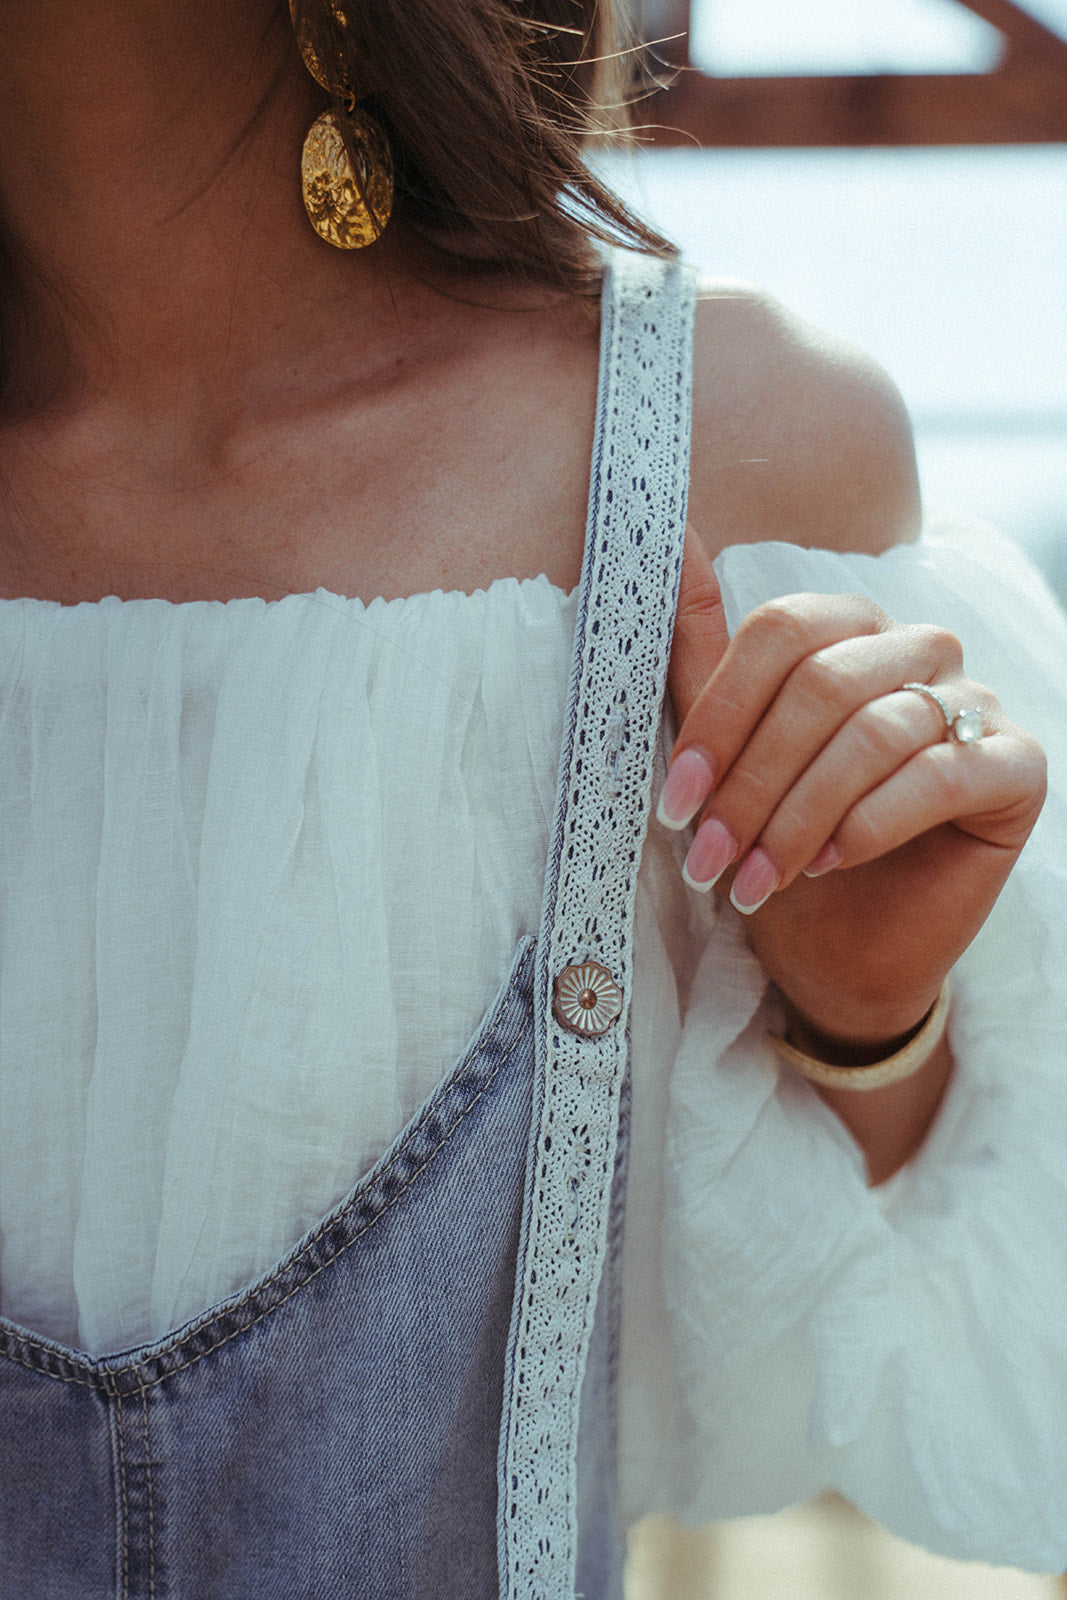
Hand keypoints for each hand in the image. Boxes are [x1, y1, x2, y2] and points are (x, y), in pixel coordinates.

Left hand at [663, 528, 1047, 1050]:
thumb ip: (703, 653)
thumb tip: (673, 536)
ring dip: (799, 814)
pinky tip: (826, 866)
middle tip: (708, 855)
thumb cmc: (780, 845)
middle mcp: (917, 650)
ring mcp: (976, 702)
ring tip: (755, 877)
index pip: (782, 631)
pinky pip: (939, 774)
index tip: (675, 798)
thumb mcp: (729, 755)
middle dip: (752, 780)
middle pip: (824, 681)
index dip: (721, 715)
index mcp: (849, 631)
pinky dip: (868, 825)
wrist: (843, 952)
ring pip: (875, 731)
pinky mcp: (1016, 767)